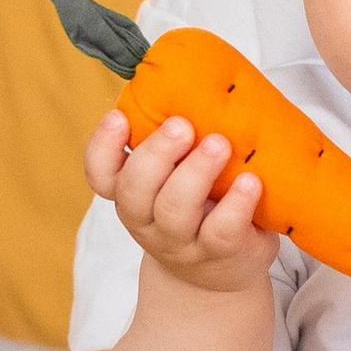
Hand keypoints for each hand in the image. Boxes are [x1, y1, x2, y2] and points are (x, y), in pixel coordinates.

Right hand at [86, 109, 277, 296]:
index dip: (103, 146)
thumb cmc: (201, 205)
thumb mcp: (179, 175)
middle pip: (135, 191)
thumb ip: (179, 141)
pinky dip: (236, 204)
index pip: (100, 174)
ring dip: (196, 173)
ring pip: (175, 211)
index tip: (119, 116)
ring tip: (220, 144)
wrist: (222, 272)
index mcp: (133, 193)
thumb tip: (197, 78)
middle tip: (182, 125)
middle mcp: (147, 220)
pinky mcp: (218, 255)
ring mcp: (181, 242)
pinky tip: (251, 182)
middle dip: (156, 154)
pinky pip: (221, 232)